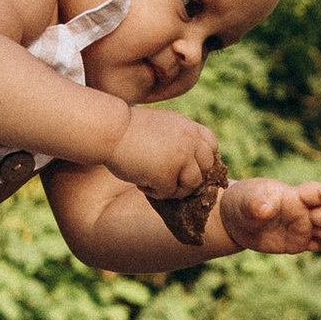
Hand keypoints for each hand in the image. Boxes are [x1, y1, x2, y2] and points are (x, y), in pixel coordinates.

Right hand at [109, 111, 226, 201]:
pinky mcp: (167, 174)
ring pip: (192, 184)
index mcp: (188, 126)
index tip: (186, 166)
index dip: (202, 160)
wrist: (109, 129)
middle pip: (206, 168)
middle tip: (169, 178)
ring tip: (154, 183)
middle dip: (189, 177)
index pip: (211, 146)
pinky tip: (141, 183)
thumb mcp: (162, 126)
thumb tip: (190, 162)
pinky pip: (169, 193)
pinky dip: (155, 192)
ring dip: (175, 188)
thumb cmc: (128, 129)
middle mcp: (190, 140)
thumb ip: (179, 139)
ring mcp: (181, 157)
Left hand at [218, 176, 320, 262]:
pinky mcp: (300, 242)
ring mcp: (304, 227)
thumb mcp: (247, 202)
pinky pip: (319, 245)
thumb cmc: (243, 202)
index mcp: (294, 196)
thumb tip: (266, 210)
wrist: (237, 220)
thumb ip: (257, 205)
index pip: (317, 193)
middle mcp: (303, 211)